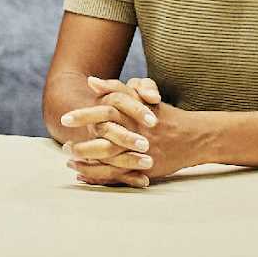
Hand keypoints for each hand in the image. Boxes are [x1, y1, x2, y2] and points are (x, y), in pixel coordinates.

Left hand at [62, 76, 187, 188]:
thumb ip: (117, 88)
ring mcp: (140, 151)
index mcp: (134, 113)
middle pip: (105, 137)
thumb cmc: (163, 114)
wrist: (193, 137)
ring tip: (69, 161)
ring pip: (109, 157)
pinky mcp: (144, 167)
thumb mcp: (143, 95)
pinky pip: (117, 173)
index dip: (85, 115)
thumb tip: (90, 81)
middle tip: (64, 146)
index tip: (65, 118)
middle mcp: (136, 132)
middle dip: (83, 143)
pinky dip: (98, 174)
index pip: (106, 111)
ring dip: (87, 160)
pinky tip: (82, 174)